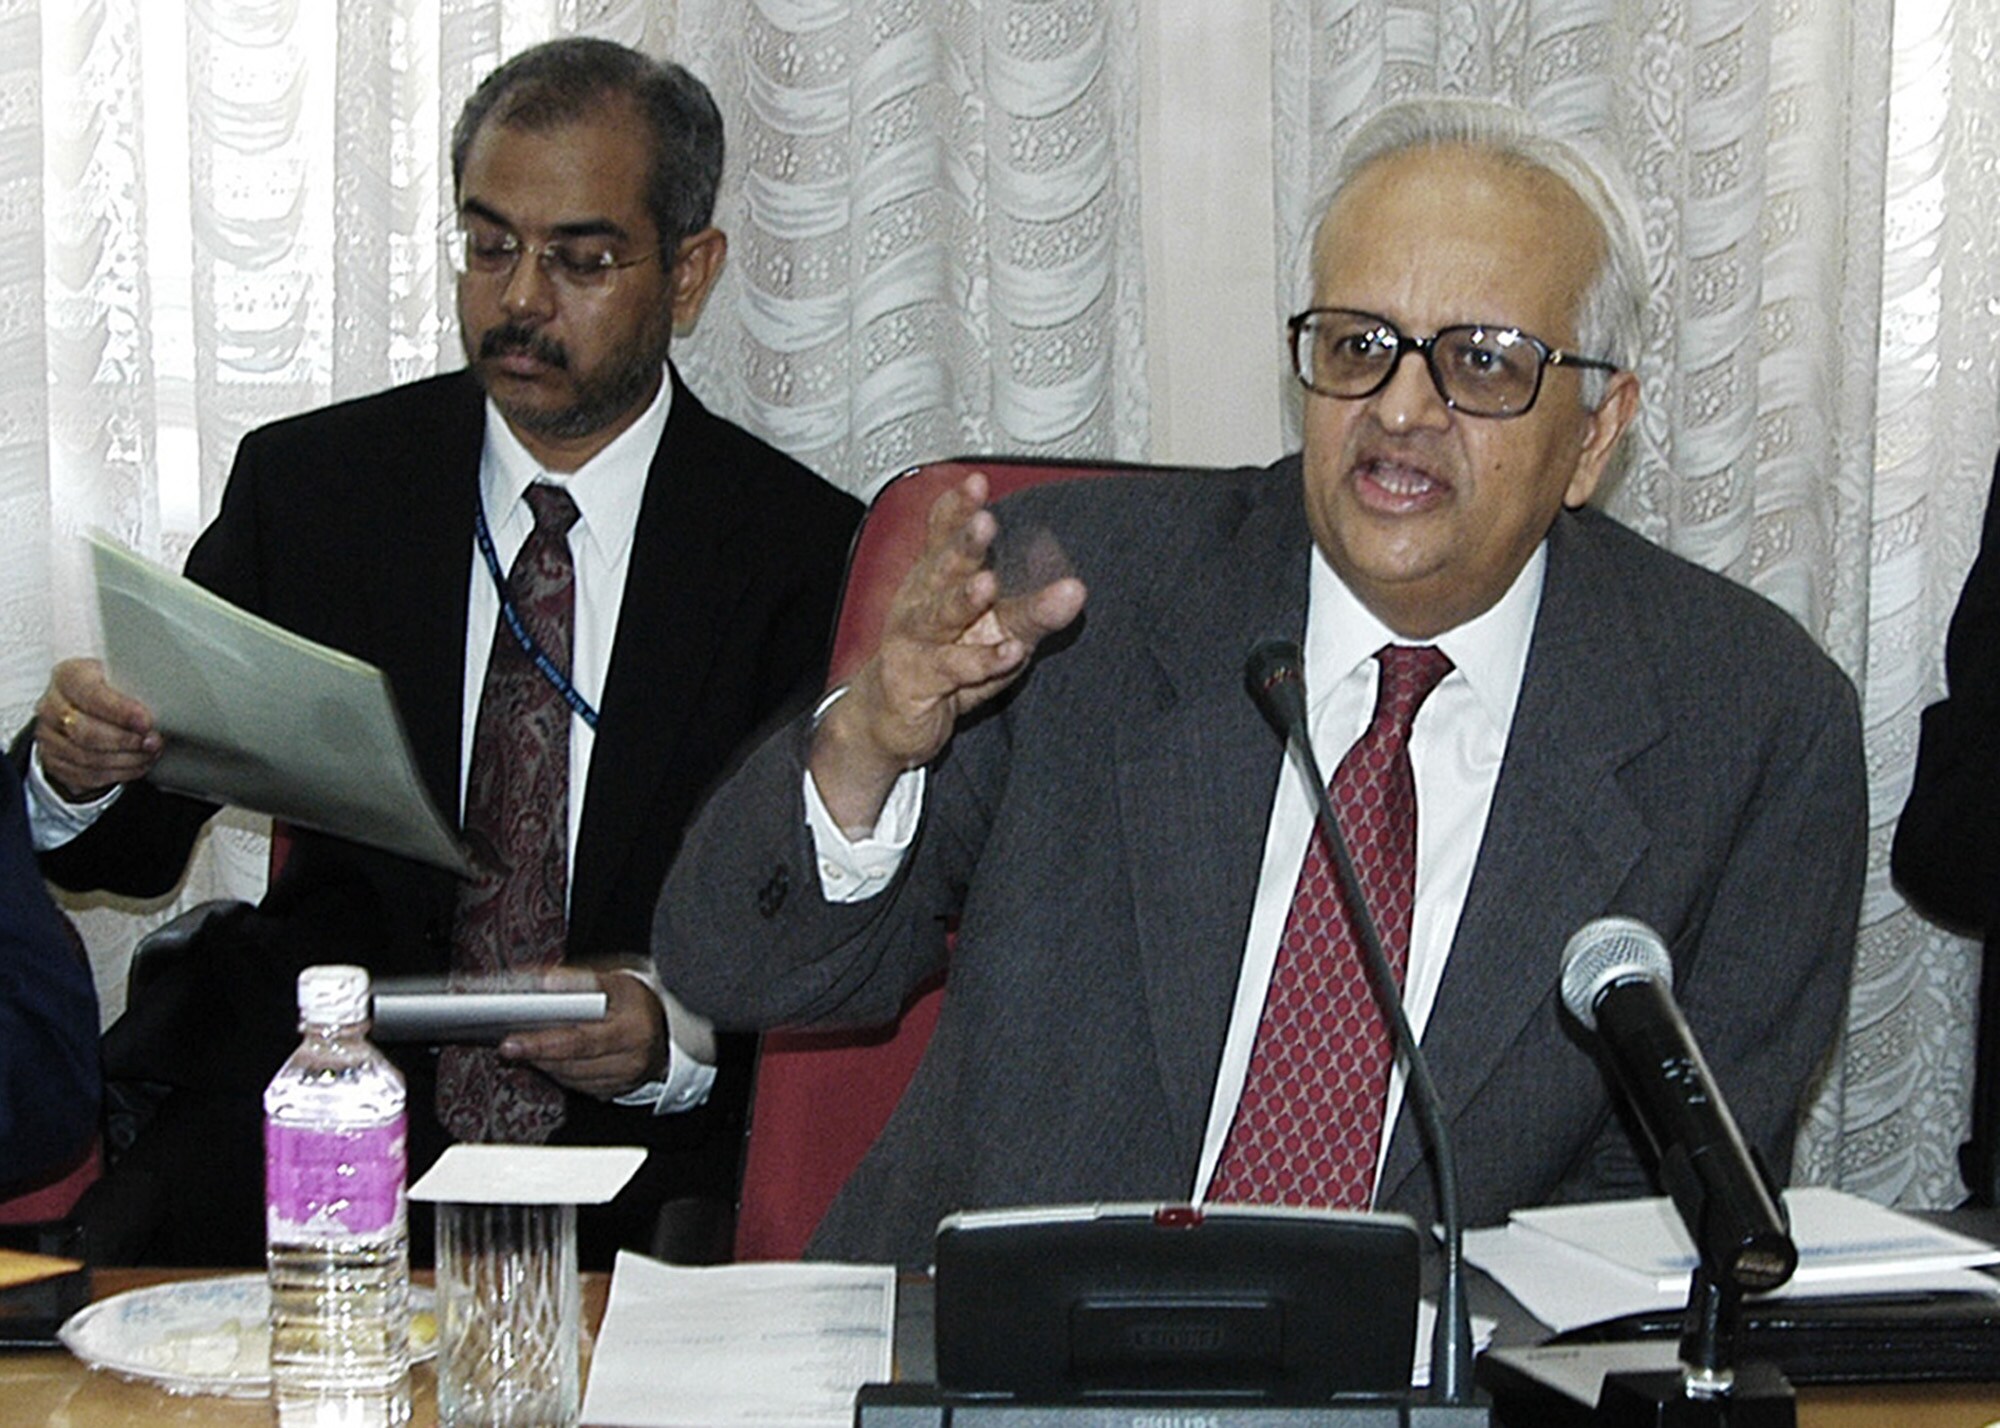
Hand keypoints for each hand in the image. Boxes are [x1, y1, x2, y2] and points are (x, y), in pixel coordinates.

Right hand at [34, 658, 162, 801]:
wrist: (86, 707)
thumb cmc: (110, 689)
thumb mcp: (121, 676)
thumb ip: (136, 683)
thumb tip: (170, 697)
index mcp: (68, 676)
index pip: (90, 695)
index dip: (120, 711)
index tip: (146, 722)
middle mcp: (52, 706)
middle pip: (85, 731)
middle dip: (126, 740)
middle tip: (154, 741)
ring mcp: (49, 736)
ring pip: (87, 757)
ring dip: (126, 759)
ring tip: (150, 753)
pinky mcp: (55, 761)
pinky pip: (87, 775)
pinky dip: (118, 773)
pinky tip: (138, 764)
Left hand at [499, 967, 666, 1099]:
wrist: (673, 1025)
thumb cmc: (638, 998)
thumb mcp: (615, 980)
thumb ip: (578, 980)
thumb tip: (541, 981)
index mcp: (633, 1028)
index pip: (579, 1041)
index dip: (542, 1042)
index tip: (512, 1040)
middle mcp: (632, 1059)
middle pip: (571, 1063)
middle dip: (536, 1053)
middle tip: (507, 1044)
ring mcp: (625, 1078)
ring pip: (570, 1078)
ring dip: (544, 1063)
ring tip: (522, 1047)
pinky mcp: (617, 1090)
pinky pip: (578, 1086)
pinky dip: (559, 1072)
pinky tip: (546, 1057)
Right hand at [811, 472, 1086, 830]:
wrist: (890, 719)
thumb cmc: (943, 663)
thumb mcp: (992, 632)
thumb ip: (1032, 609)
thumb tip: (1077, 589)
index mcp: (934, 580)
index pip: (941, 535)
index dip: (956, 509)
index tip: (977, 482)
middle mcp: (919, 605)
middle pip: (942, 568)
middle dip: (963, 543)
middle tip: (986, 520)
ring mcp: (912, 643)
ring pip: (940, 616)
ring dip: (964, 599)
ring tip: (987, 583)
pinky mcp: (914, 681)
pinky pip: (951, 669)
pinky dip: (980, 660)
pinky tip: (1010, 652)